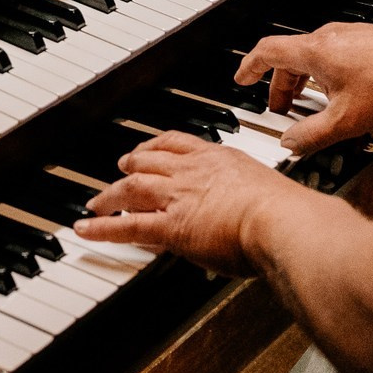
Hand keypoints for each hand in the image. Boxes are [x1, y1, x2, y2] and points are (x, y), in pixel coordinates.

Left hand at [76, 131, 301, 275]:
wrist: (280, 221)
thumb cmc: (286, 213)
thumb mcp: (266, 191)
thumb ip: (253, 197)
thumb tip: (255, 212)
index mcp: (219, 158)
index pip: (180, 142)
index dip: (158, 145)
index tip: (150, 148)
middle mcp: (193, 172)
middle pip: (150, 160)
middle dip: (131, 163)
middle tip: (120, 168)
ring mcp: (178, 197)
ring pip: (132, 188)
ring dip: (110, 194)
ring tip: (97, 202)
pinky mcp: (170, 226)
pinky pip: (127, 226)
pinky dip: (102, 228)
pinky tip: (86, 229)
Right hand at [237, 22, 372, 154]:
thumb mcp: (347, 120)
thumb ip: (312, 135)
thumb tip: (291, 144)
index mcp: (313, 51)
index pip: (267, 51)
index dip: (249, 67)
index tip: (242, 79)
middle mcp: (327, 38)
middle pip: (290, 58)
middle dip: (281, 86)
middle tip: (280, 110)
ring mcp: (347, 37)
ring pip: (312, 58)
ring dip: (304, 83)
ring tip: (312, 109)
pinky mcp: (365, 42)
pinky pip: (332, 58)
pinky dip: (325, 78)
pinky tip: (343, 101)